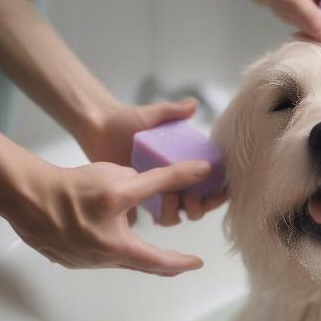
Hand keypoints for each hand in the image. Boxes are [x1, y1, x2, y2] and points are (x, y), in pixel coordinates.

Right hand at [5, 158, 212, 275]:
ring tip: (146, 248)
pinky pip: (95, 254)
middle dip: (162, 263)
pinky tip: (108, 237)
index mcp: (118, 248)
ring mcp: (79, 260)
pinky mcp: (64, 254)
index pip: (160, 262)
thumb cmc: (75, 189)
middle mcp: (100, 260)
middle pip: (139, 265)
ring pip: (116, 259)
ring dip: (135, 254)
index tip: (196, 263)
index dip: (181, 262)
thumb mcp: (126, 181)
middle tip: (178, 262)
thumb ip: (166, 179)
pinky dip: (111, 248)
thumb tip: (200, 172)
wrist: (26, 194)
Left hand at [78, 98, 226, 224]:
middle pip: (196, 206)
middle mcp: (174, 180)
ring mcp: (156, 191)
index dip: (219, 191)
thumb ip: (173, 111)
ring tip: (171, 198)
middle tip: (192, 197)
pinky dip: (158, 216)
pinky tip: (154, 211)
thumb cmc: (126, 120)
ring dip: (177, 212)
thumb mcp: (153, 115)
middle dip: (200, 206)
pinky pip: (153, 216)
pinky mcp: (138, 198)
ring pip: (176, 215)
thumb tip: (193, 105)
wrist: (98, 127)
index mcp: (184, 163)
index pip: (210, 184)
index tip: (222, 191)